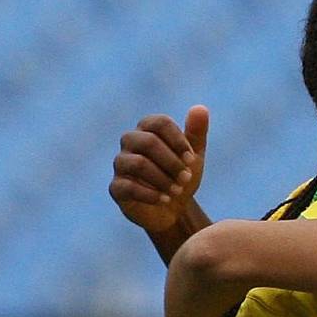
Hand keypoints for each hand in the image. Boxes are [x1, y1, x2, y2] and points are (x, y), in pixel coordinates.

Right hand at [111, 107, 209, 236]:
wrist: (173, 207)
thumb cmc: (181, 174)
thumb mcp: (194, 155)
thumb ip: (197, 132)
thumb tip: (200, 108)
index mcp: (148, 129)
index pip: (159, 122)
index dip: (178, 140)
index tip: (192, 159)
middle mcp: (130, 143)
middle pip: (147, 142)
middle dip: (172, 161)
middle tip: (187, 177)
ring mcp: (120, 165)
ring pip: (137, 164)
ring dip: (162, 178)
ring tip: (177, 190)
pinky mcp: (116, 187)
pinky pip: (127, 187)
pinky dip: (150, 194)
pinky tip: (165, 199)